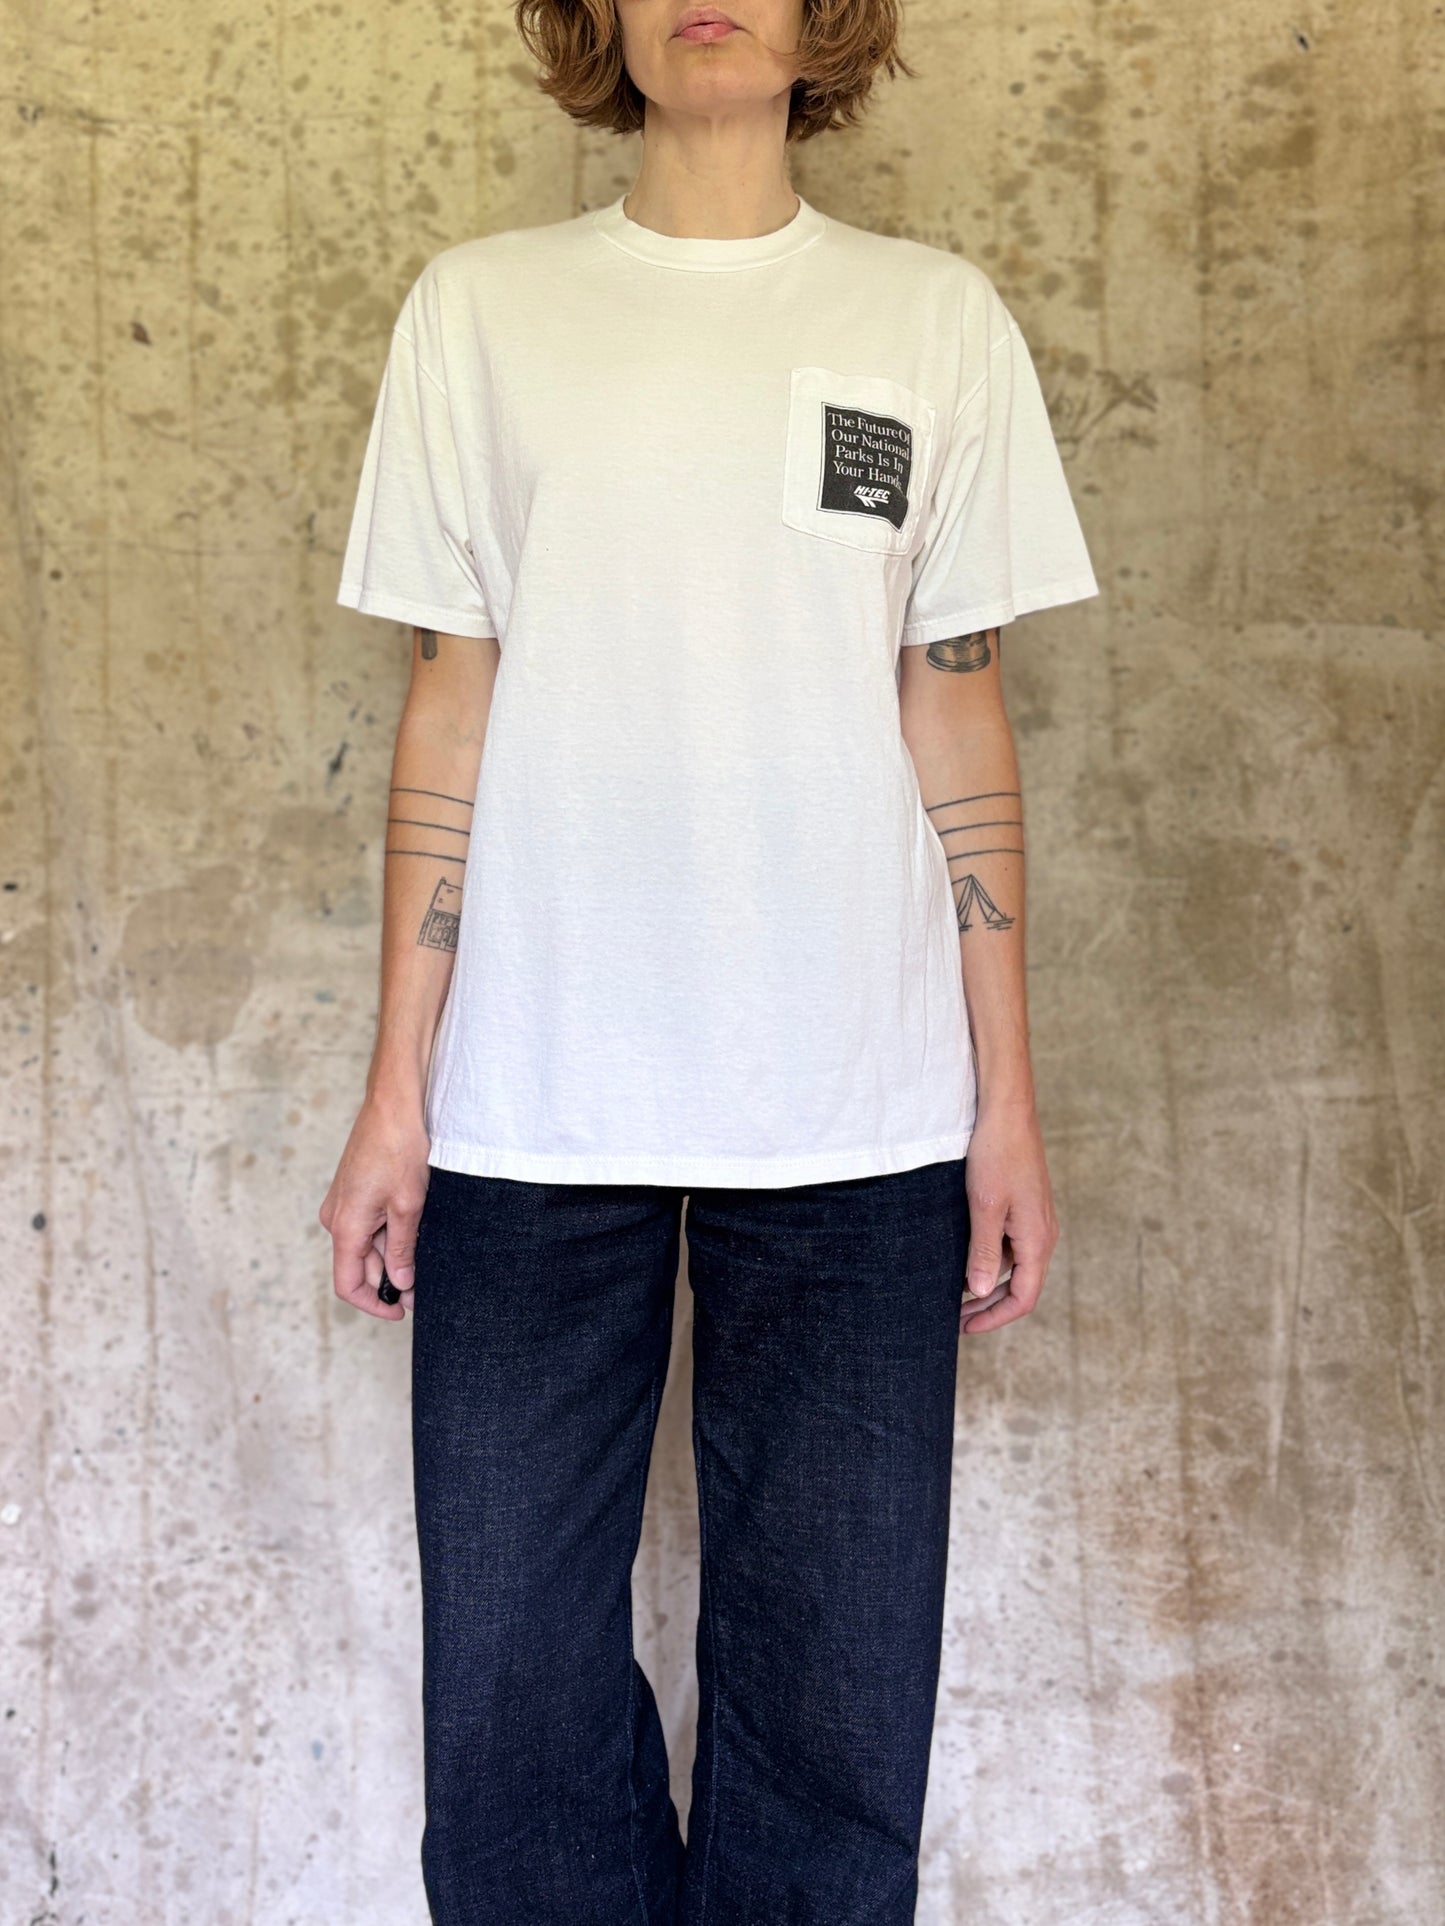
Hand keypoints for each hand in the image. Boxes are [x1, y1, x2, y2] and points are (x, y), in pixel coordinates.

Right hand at [318, 1095, 430, 1320]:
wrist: (393, 1105)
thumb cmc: (399, 1148)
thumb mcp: (408, 1206)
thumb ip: (401, 1250)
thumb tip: (400, 1284)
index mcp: (345, 1226)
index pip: (348, 1285)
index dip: (374, 1305)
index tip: (401, 1312)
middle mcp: (336, 1218)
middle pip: (359, 1267)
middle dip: (389, 1279)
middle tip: (425, 1283)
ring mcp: (342, 1204)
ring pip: (365, 1246)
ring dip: (392, 1254)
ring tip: (424, 1246)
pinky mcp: (353, 1192)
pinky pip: (367, 1226)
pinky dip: (388, 1234)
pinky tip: (414, 1226)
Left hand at [959, 1098, 1058, 1333]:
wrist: (1007, 1112)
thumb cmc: (996, 1155)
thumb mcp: (985, 1207)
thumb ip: (984, 1252)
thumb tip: (983, 1293)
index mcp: (1037, 1239)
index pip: (1024, 1298)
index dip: (995, 1318)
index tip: (965, 1327)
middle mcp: (1043, 1234)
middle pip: (1021, 1287)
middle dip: (989, 1306)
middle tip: (955, 1316)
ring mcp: (1036, 1220)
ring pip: (1015, 1266)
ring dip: (989, 1282)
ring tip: (954, 1288)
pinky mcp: (1026, 1207)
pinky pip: (1012, 1245)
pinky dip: (991, 1258)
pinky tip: (965, 1254)